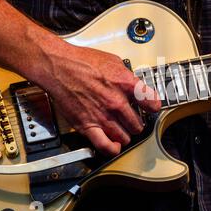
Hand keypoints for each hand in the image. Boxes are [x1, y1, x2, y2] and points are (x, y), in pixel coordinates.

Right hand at [35, 44, 160, 155]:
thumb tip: (136, 85)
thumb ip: (128, 77)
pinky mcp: (87, 125)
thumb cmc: (81, 61)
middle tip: (132, 120)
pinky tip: (114, 145)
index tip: (151, 108)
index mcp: (125, 84)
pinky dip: (112, 148)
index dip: (152, 106)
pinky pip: (105, 145)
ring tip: (122, 130)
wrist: (58, 66)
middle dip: (136, 123)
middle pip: (137, 124)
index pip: (150, 102)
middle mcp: (116, 102)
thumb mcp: (114, 61)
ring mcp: (102, 116)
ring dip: (125, 135)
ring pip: (124, 137)